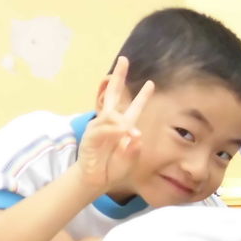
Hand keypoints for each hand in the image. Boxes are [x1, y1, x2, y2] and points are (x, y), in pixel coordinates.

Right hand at [76, 56, 154, 194]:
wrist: (97, 179)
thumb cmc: (114, 167)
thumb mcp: (131, 159)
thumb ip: (134, 149)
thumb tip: (135, 136)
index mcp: (123, 126)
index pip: (134, 107)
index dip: (142, 96)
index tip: (151, 83)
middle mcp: (110, 123)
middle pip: (113, 95)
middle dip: (118, 78)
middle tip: (123, 60)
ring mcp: (99, 128)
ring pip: (110, 115)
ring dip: (121, 122)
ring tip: (130, 133)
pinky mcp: (90, 137)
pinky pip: (102, 129)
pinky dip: (112, 130)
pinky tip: (121, 132)